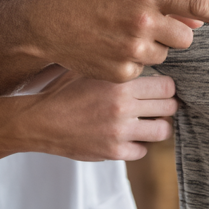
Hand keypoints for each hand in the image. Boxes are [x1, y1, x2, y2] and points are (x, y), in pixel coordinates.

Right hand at [15, 69, 179, 160]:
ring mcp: (119, 132)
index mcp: (120, 84)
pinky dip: (138, 145)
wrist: (39, 122)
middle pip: (169, 107)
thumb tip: (141, 55)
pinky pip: (142, 150)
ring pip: (162, 131)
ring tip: (148, 122)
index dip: (166, 86)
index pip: (167, 85)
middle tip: (157, 104)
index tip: (160, 87)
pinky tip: (127, 137)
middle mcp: (123, 108)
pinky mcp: (113, 152)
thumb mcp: (90, 69)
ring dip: (157, 126)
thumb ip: (117, 65)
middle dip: (166, 105)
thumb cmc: (63, 91)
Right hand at [32, 0, 208, 82]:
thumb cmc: (93, 0)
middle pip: (184, 40)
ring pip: (164, 58)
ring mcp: (132, 50)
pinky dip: (133, 66)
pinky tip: (113, 53)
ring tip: (125, 40)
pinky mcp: (122, 74)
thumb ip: (164, 3)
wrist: (52, 24)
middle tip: (154, 30)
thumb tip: (197, 22)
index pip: (190, 3)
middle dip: (175, 37)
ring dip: (152, 51)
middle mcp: (142, 21)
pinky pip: (144, 73)